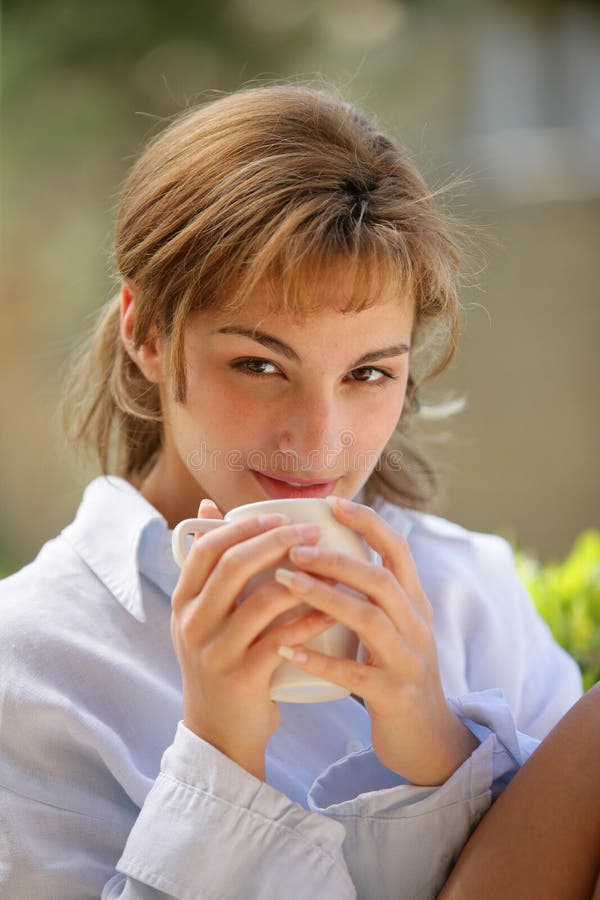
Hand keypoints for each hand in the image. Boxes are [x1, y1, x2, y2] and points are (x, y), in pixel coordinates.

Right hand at [170, 501, 333, 779]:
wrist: (219, 732)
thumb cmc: (221, 660)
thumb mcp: (202, 614)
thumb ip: (208, 565)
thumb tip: (208, 507)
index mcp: (183, 601)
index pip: (207, 548)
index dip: (243, 527)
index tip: (279, 517)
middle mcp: (192, 623)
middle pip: (233, 566)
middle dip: (276, 542)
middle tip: (312, 532)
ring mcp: (215, 652)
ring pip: (262, 600)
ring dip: (303, 578)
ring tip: (332, 567)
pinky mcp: (242, 678)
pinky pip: (282, 639)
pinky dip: (310, 620)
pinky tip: (332, 610)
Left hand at [275, 497, 478, 784]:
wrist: (427, 739)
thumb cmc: (394, 672)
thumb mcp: (393, 627)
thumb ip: (367, 595)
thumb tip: (322, 554)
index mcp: (414, 603)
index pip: (398, 550)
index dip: (369, 523)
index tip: (333, 503)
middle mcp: (417, 626)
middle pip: (381, 580)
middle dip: (337, 560)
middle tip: (294, 549)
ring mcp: (409, 661)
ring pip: (371, 620)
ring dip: (327, 598)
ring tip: (286, 582)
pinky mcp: (394, 696)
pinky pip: (356, 674)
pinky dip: (321, 659)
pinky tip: (289, 648)